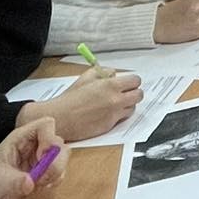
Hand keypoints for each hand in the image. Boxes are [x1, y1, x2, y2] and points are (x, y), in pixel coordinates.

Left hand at [0, 118, 68, 198]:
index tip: (43, 158)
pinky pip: (57, 172)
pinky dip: (55, 179)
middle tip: (44, 176)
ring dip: (57, 171)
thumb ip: (16, 182)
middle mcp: (32, 146)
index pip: (46, 125)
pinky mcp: (39, 174)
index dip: (50, 139)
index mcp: (20, 139)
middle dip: (56, 160)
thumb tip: (32, 182)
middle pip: (58, 142)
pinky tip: (42, 187)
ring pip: (61, 158)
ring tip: (41, 183)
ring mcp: (37, 160)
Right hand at [19, 69, 143, 141]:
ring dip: (127, 105)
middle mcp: (116, 100)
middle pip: (139, 95)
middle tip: (126, 93)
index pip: (135, 81)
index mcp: (111, 86)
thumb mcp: (86, 77)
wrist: (60, 118)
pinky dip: (118, 115)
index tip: (128, 83)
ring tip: (115, 104)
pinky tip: (107, 112)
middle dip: (134, 92)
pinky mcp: (109, 126)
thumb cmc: (71, 98)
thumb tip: (114, 74)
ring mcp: (114, 115)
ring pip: (132, 108)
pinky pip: (121, 119)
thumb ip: (103, 72)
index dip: (132, 81)